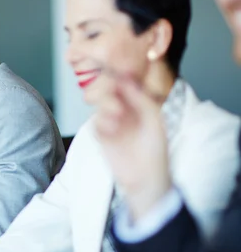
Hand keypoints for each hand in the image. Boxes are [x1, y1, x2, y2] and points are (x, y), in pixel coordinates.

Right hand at [94, 78, 171, 221]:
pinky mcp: (103, 136)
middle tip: (116, 92)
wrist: (145, 179)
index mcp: (140, 105)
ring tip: (117, 114)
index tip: (116, 73)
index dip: (120, 77)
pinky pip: (96, 123)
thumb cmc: (156, 152)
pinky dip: (102, 123)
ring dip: (106, 106)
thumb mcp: (154, 120)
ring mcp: (113, 123)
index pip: (126, 84)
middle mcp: (126, 111)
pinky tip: (112, 130)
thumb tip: (127, 80)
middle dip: (109, 91)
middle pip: (109, 91)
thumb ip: (141, 99)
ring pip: (101, 105)